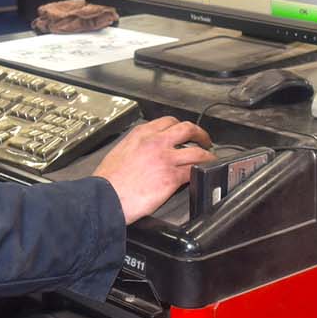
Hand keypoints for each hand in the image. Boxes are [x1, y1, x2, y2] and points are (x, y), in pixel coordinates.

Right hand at [92, 117, 215, 223]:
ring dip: (207, 155)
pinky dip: (202, 171)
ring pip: (197, 151)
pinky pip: (194, 171)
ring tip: (210, 159)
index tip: (184, 132)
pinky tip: (203, 174)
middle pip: (187, 129)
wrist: (105, 196)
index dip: (180, 126)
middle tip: (204, 140)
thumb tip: (146, 153)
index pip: (167, 122)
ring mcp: (166, 159)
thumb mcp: (120, 151)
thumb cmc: (108, 180)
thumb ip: (137, 147)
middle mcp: (156, 142)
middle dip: (200, 134)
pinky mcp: (172, 177)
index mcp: (141, 134)